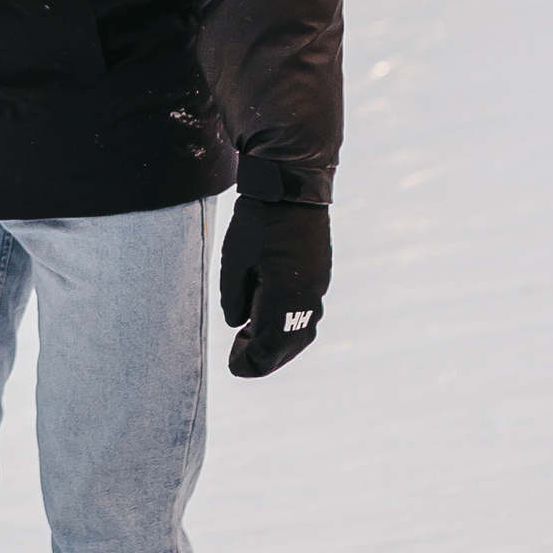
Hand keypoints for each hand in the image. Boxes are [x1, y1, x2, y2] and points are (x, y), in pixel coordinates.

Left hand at [219, 194, 329, 378]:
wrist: (292, 186)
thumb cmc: (258, 220)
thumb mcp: (233, 259)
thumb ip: (233, 297)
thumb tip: (238, 324)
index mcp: (285, 294)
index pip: (270, 345)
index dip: (251, 361)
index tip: (233, 366)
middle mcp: (307, 295)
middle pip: (289, 344)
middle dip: (265, 358)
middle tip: (240, 360)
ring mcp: (317, 285)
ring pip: (302, 331)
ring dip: (278, 344)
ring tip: (251, 342)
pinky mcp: (318, 275)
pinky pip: (305, 313)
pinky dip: (286, 326)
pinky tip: (265, 320)